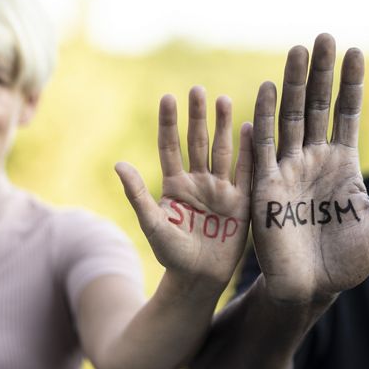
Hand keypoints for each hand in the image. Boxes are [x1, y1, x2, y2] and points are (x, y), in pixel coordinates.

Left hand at [116, 87, 252, 287]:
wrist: (199, 279)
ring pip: (222, 151)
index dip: (169, 123)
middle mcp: (198, 181)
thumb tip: (118, 164)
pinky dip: (248, 150)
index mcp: (174, 184)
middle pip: (197, 142)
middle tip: (197, 90)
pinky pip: (246, 171)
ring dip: (223, 126)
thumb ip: (138, 195)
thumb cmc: (171, 255)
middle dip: (197, 116)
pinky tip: (250, 127)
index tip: (168, 97)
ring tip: (224, 99)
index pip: (170, 146)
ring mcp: (220, 189)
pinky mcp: (241, 201)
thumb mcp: (153, 224)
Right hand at [251, 33, 368, 302]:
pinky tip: (267, 90)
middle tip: (323, 35)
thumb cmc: (347, 261)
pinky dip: (264, 119)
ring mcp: (289, 170)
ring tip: (298, 51)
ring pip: (291, 117)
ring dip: (294, 85)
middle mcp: (314, 159)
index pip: (346, 114)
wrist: (312, 289)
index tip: (355, 51)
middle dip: (322, 72)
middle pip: (318, 106)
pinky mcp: (267, 187)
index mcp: (341, 164)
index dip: (351, 84)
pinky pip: (264, 148)